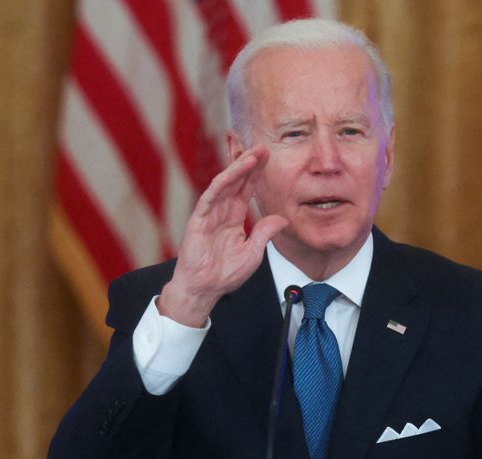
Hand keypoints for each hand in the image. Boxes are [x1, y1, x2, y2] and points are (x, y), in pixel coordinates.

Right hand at [158, 145, 288, 325]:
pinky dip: (222, 183)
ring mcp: (210, 213)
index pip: (247, 189)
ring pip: (225, 184)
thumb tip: (282, 218)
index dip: (257, 173)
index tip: (269, 157)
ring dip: (238, 168)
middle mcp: (222, 211)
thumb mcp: (254, 253)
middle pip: (237, 181)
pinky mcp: (199, 219)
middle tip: (264, 147)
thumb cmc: (225, 274)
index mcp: (235, 217)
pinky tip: (233, 172)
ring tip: (253, 155)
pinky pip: (211, 196)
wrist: (205, 289)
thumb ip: (265, 233)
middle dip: (250, 163)